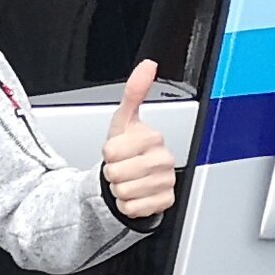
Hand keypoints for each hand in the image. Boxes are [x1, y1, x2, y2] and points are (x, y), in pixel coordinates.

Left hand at [99, 59, 176, 221]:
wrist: (135, 177)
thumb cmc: (128, 149)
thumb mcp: (124, 120)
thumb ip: (134, 92)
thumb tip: (148, 65)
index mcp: (153, 138)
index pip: (112, 151)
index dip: (108, 153)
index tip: (118, 150)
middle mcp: (164, 160)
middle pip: (116, 173)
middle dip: (112, 172)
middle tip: (122, 167)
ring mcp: (166, 182)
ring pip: (123, 192)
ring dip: (119, 189)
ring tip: (128, 179)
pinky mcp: (165, 202)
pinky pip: (132, 208)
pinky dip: (128, 205)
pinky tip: (136, 194)